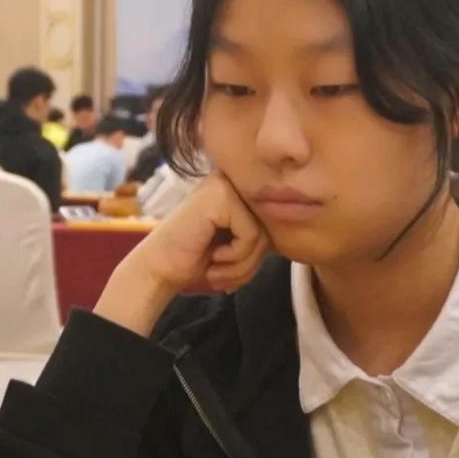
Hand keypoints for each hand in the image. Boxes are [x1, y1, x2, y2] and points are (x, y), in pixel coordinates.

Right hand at [95, 171, 270, 336]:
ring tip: (217, 269)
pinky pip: (251, 234)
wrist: (160, 269)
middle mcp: (232, 181)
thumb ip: (263, 237)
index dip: (256, 257)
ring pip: (263, 234)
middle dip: (250, 263)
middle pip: (270, 229)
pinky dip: (235, 256)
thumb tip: (299, 237)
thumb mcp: (239, 247)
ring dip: (243, 264)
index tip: (231, 271)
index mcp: (238, 190)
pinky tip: (213, 256)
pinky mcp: (220, 196)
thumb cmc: (197, 260)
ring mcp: (225, 184)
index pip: (273, 224)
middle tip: (223, 276)